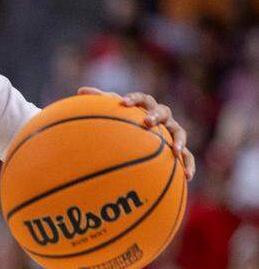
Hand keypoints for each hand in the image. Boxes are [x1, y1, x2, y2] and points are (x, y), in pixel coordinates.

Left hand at [77, 87, 195, 180]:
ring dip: (179, 141)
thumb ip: (99, 101)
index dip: (133, 99)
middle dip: (156, 116)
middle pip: (163, 111)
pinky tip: (188, 176)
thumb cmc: (125, 121)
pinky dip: (189, 164)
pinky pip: (187, 156)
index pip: (141, 98)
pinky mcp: (178, 147)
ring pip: (180, 132)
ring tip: (176, 151)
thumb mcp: (112, 112)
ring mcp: (172, 131)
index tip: (122, 103)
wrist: (142, 134)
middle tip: (147, 122)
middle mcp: (161, 116)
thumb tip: (80, 91)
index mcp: (145, 106)